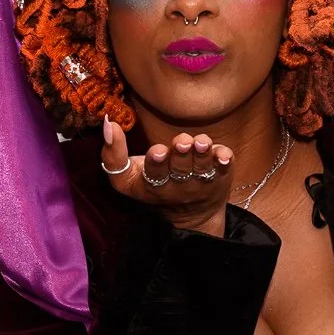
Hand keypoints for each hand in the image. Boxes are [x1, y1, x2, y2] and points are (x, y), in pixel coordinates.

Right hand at [99, 118, 235, 234]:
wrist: (190, 212)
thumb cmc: (153, 184)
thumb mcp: (126, 178)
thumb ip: (113, 154)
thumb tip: (108, 122)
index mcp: (153, 185)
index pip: (154, 175)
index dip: (156, 163)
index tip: (157, 151)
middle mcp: (179, 186)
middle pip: (181, 170)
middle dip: (181, 155)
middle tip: (181, 142)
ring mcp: (202, 182)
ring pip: (203, 168)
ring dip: (203, 154)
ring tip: (201, 143)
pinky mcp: (221, 176)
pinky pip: (225, 168)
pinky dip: (224, 159)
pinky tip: (223, 154)